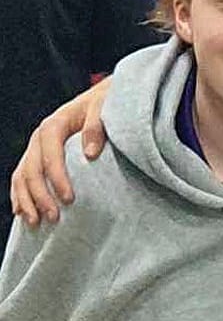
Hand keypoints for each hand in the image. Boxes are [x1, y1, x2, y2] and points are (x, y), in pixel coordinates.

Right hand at [10, 78, 110, 226]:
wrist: (101, 98)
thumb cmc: (105, 104)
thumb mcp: (104, 109)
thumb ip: (97, 127)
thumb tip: (91, 153)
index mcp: (55, 124)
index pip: (51, 154)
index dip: (57, 178)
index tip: (69, 199)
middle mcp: (41, 137)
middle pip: (32, 168)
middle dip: (40, 195)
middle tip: (54, 217)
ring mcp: (37, 148)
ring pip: (22, 175)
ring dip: (26, 200)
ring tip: (36, 222)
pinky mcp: (39, 157)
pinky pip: (22, 177)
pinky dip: (20, 195)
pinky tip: (22, 213)